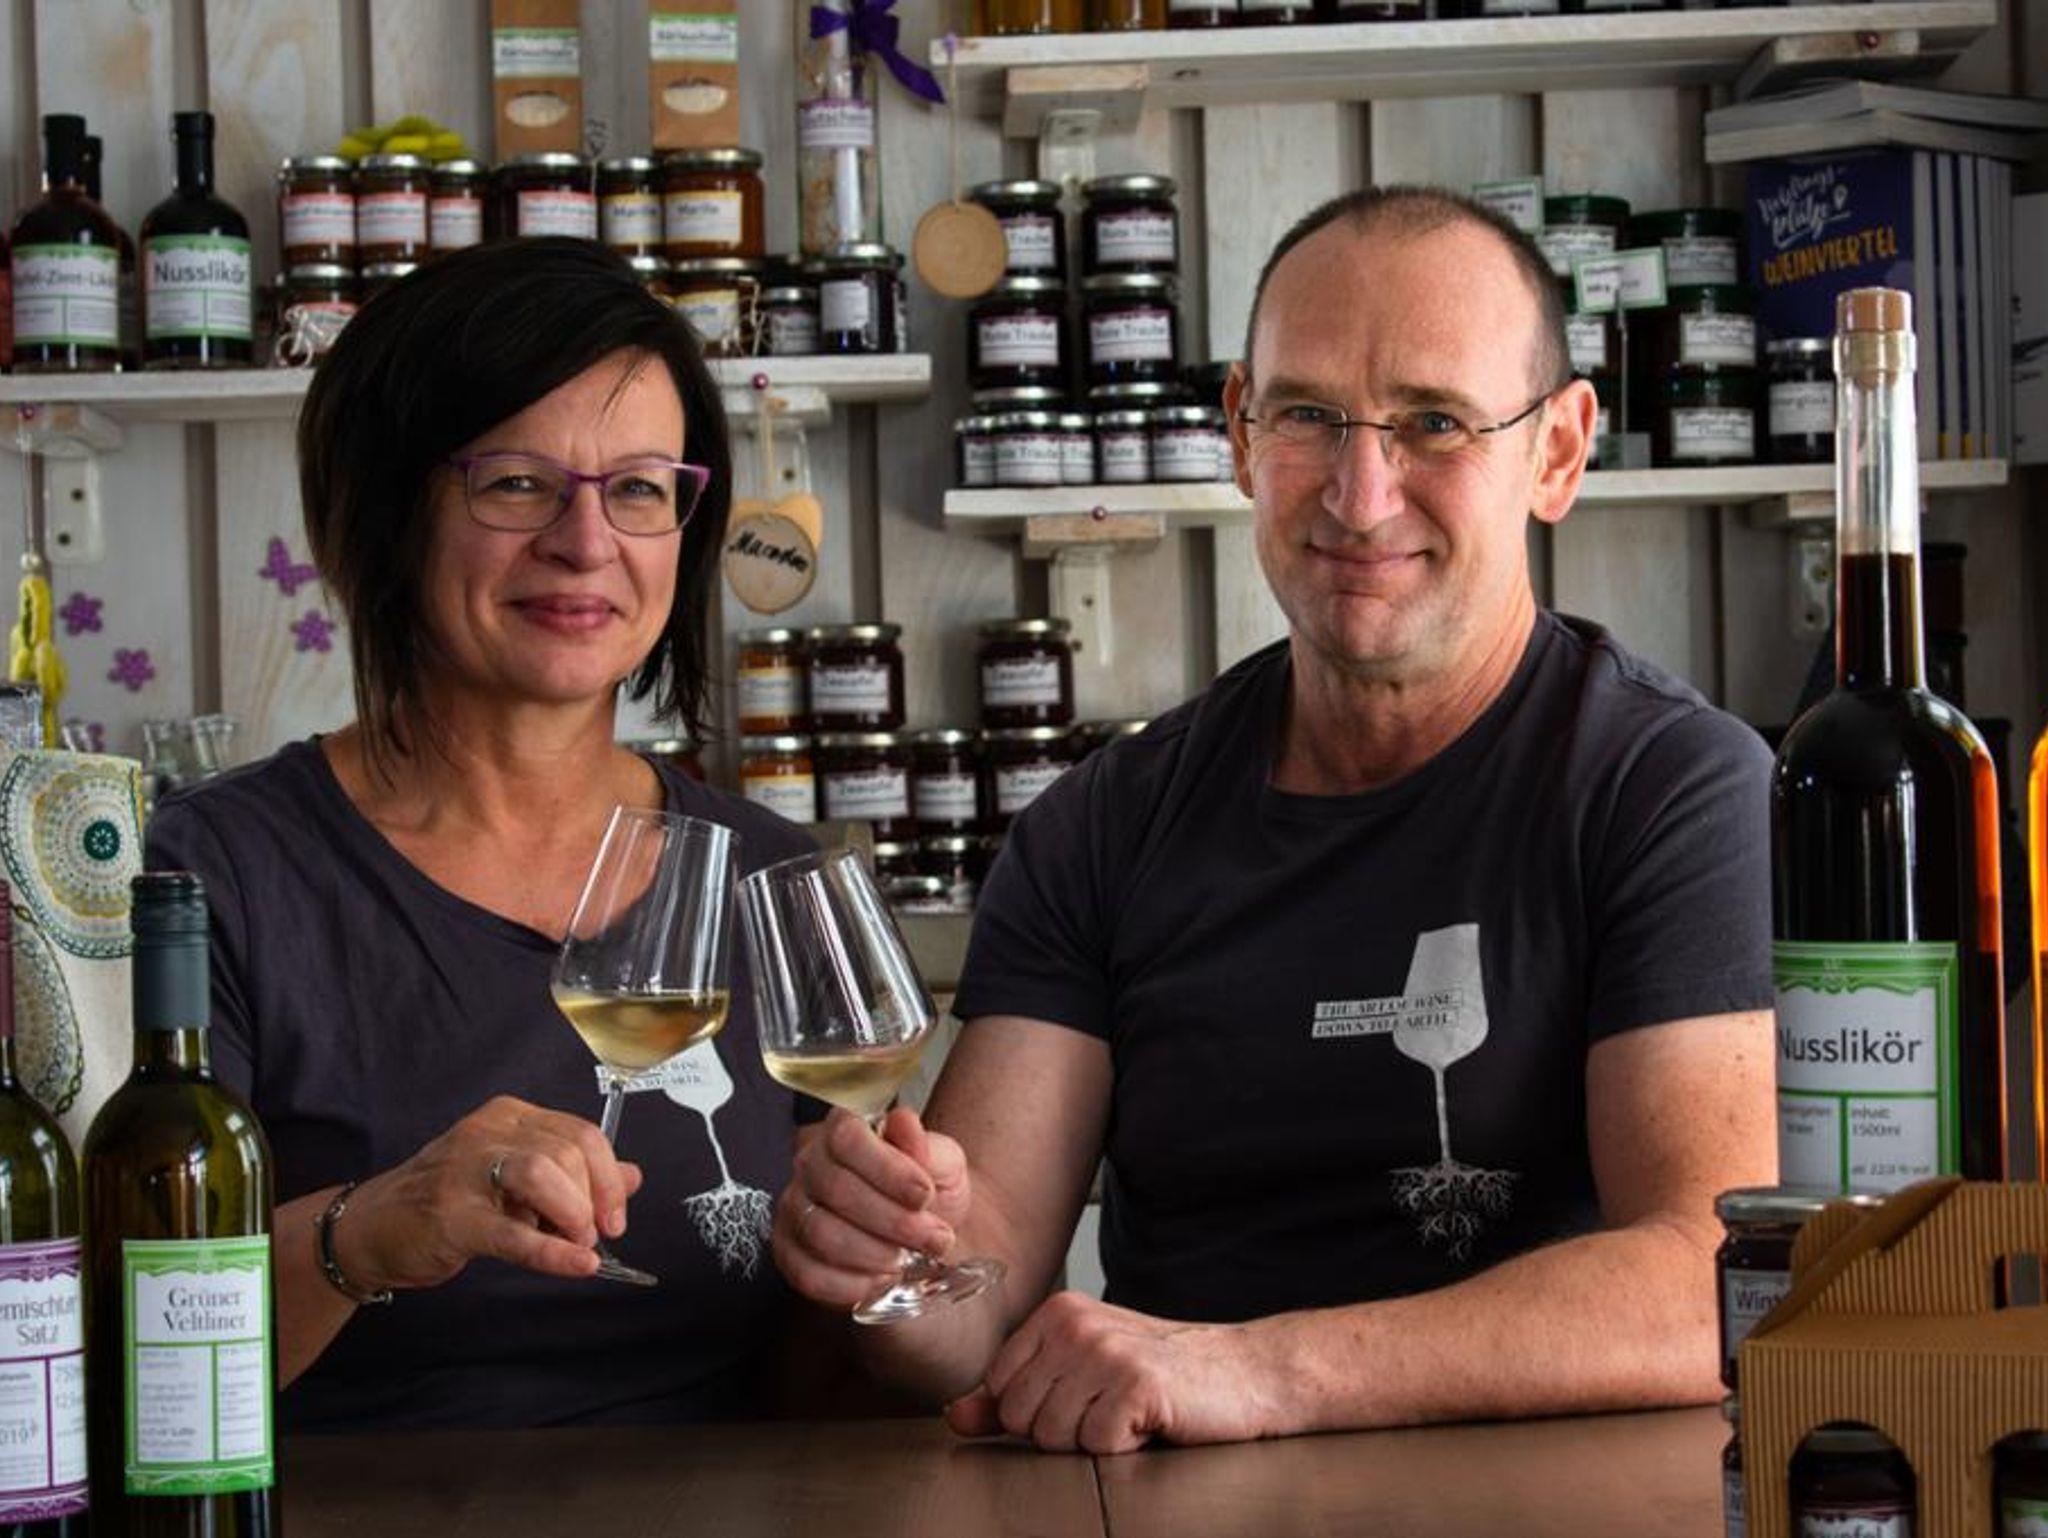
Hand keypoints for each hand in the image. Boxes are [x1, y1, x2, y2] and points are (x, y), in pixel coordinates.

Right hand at [336, 1095, 644, 1291]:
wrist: (372, 1229)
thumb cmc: (448, 1201)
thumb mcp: (516, 1177)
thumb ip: (573, 1173)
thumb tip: (632, 1177)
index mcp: (509, 1118)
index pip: (580, 1133)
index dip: (609, 1176)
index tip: (616, 1215)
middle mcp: (488, 1134)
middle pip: (567, 1151)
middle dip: (594, 1199)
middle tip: (593, 1235)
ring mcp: (465, 1172)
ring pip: (543, 1173)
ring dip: (574, 1214)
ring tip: (577, 1243)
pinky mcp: (451, 1217)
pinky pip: (512, 1232)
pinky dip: (551, 1251)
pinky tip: (575, 1264)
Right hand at [773, 1107, 970, 1308]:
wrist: (925, 1230)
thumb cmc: (929, 1190)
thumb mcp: (943, 1162)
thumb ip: (926, 1145)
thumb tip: (903, 1123)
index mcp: (844, 1129)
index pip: (848, 1140)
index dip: (888, 1170)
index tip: (925, 1195)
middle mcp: (810, 1163)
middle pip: (837, 1190)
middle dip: (893, 1221)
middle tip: (934, 1239)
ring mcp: (793, 1208)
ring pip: (821, 1234)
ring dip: (874, 1254)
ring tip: (908, 1260)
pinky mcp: (789, 1252)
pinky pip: (808, 1274)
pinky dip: (851, 1285)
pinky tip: (881, 1280)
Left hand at [945, 1292, 1280, 1454]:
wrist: (1243, 1371)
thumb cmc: (1161, 1373)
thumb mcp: (1080, 1373)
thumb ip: (1013, 1394)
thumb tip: (957, 1416)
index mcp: (1057, 1314)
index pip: (998, 1389)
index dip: (1037, 1412)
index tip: (1081, 1398)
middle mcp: (1075, 1326)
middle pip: (1020, 1417)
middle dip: (1062, 1431)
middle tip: (1109, 1408)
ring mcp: (1105, 1352)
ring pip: (1053, 1436)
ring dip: (1093, 1441)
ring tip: (1128, 1415)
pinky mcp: (1135, 1384)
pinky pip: (1096, 1444)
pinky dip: (1124, 1448)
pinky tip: (1149, 1422)